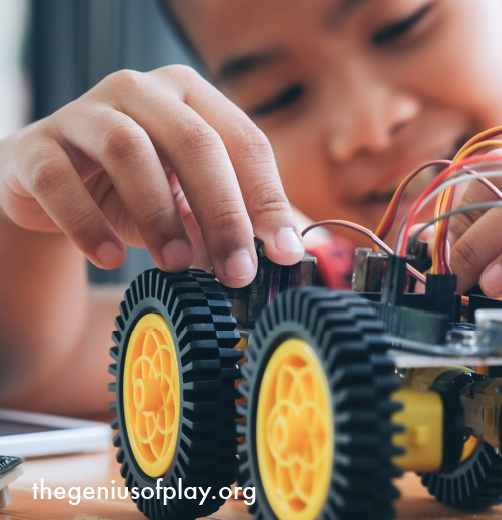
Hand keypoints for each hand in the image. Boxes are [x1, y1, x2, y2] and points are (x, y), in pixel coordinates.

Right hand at [0, 65, 302, 286]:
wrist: (47, 188)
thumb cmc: (134, 190)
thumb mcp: (188, 203)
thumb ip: (226, 222)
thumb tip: (272, 258)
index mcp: (192, 95)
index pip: (245, 141)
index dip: (268, 199)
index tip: (283, 252)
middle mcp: (142, 90)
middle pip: (195, 142)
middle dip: (224, 213)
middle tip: (237, 270)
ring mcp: (84, 112)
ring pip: (129, 150)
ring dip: (160, 215)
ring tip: (177, 264)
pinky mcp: (36, 145)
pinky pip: (60, 179)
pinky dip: (87, 222)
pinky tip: (109, 257)